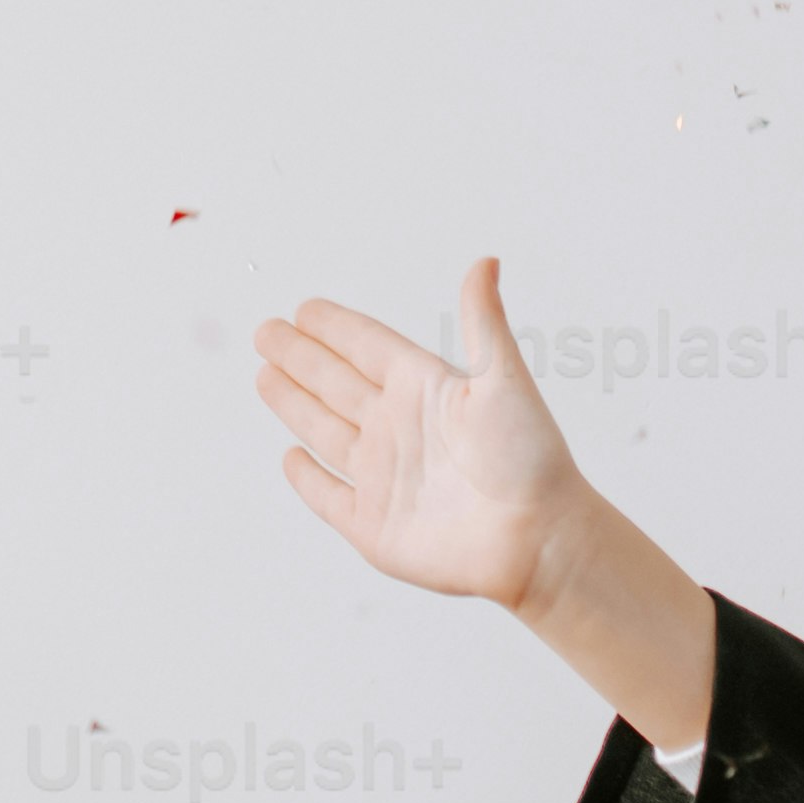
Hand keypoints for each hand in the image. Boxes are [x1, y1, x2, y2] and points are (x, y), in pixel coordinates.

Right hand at [254, 254, 587, 609]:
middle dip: (300, 358)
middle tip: (267, 331)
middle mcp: (400, 430)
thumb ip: (483, 321)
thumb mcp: (503, 380)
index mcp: (425, 390)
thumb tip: (487, 261)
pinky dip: (307, 479)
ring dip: (294, 404)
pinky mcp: (373, 526)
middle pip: (336, 384)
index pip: (368, 348)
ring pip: (325, 432)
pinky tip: (291, 457)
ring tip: (265, 374)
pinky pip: (329, 497)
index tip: (305, 308)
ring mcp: (384, 479)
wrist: (538, 540)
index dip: (336, 329)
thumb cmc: (531, 460)